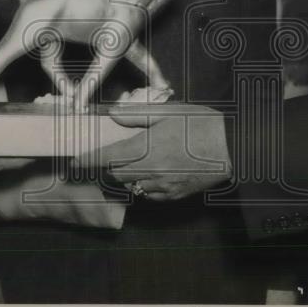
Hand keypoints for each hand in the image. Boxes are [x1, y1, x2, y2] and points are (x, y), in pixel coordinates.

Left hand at [75, 103, 231, 200]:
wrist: (232, 148)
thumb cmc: (201, 124)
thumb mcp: (169, 111)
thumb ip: (137, 115)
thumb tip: (113, 114)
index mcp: (144, 149)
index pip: (106, 158)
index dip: (88, 160)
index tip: (75, 162)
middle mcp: (149, 171)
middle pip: (117, 175)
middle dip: (111, 166)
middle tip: (114, 154)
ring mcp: (162, 186)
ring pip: (133, 186)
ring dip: (128, 176)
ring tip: (136, 162)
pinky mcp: (175, 195)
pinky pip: (150, 195)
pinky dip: (145, 186)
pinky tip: (154, 173)